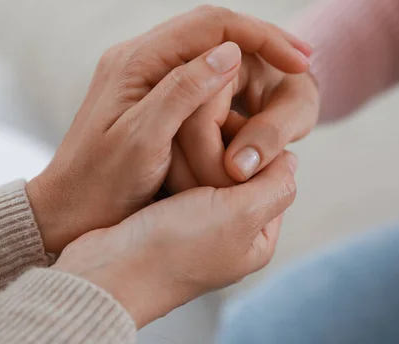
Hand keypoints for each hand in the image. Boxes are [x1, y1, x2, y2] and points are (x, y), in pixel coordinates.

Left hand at [26, 6, 309, 252]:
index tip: (300, 60)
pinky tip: (254, 95)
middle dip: (263, 40)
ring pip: (208, 49)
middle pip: (212, 29)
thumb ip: (183, 91)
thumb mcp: (142, 140)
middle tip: (305, 60)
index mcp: (137, 61)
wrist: (68, 210)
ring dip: (251, 55)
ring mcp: (145, 76)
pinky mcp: (151, 96)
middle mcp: (140, 58)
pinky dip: (232, 80)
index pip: (212, 25)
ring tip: (290, 71)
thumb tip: (230, 52)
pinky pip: (198, 74)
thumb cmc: (101, 183)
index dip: (262, 37)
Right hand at [53, 151, 297, 327]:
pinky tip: (168, 150)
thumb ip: (274, 186)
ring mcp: (197, 227)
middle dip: (228, 153)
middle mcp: (230, 234)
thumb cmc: (175, 247)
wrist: (107, 270)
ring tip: (185, 139)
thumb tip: (292, 160)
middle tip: (207, 132)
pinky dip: (179, 163)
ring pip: (211, 173)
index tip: (236, 129)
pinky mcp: (167, 217)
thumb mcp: (240, 215)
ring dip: (202, 155)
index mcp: (256, 239)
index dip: (260, 152)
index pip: (274, 180)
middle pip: (243, 177)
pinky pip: (183, 179)